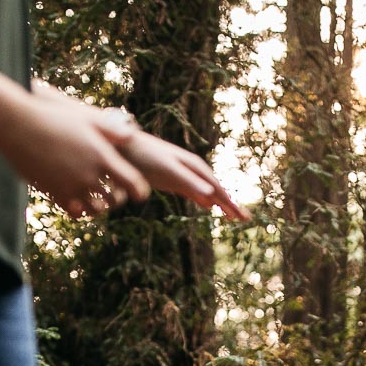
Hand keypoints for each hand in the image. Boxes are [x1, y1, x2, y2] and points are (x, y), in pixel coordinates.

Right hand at [0, 96, 149, 216]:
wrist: (19, 127)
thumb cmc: (53, 118)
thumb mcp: (86, 120)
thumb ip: (111, 130)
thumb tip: (132, 136)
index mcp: (102, 156)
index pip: (132, 183)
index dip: (139, 191)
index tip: (139, 194)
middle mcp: (89, 175)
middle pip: (115, 200)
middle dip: (118, 199)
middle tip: (115, 194)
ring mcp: (71, 187)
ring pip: (96, 210)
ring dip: (99, 206)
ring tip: (97, 200)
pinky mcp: (55, 194)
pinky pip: (75, 213)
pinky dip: (80, 210)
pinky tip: (77, 201)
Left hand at [118, 131, 249, 220]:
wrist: (121, 145)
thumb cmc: (145, 156)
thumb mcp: (169, 171)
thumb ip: (190, 183)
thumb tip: (212, 197)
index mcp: (194, 167)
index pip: (218, 189)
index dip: (231, 204)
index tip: (243, 218)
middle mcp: (191, 169)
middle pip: (216, 190)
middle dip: (230, 204)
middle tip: (245, 219)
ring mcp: (181, 174)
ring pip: (206, 191)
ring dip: (219, 203)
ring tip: (230, 216)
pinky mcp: (170, 179)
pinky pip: (193, 192)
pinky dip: (203, 200)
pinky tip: (206, 206)